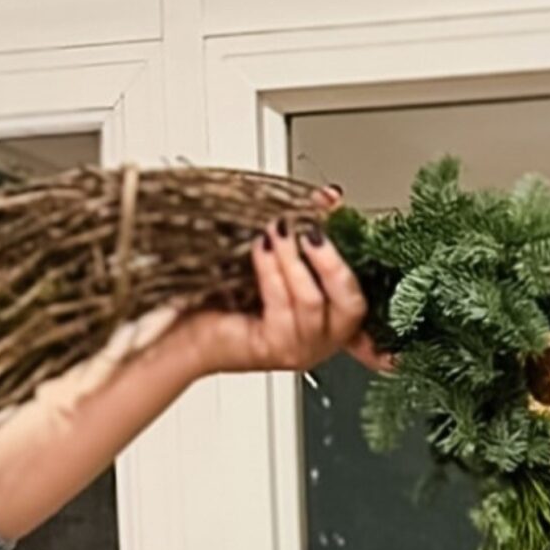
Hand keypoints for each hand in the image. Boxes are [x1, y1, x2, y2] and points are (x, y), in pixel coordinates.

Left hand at [181, 189, 393, 378]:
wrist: (183, 331)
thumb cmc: (225, 298)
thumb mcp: (276, 257)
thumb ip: (305, 233)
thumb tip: (328, 198)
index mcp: (332, 319)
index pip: (363, 292)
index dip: (366, 255)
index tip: (339, 212)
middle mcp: (324, 339)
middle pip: (352, 303)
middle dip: (332, 261)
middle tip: (310, 229)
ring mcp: (303, 349)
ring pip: (313, 301)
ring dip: (293, 260)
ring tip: (277, 231)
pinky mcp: (277, 350)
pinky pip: (284, 307)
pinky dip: (272, 272)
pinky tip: (261, 249)